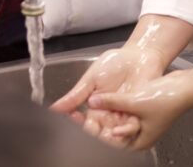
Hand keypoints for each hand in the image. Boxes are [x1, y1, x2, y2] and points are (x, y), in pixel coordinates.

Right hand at [51, 45, 165, 146]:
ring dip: (109, 136)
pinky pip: (131, 129)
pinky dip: (126, 130)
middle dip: (93, 133)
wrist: (138, 56)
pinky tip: (120, 126)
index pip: (83, 123)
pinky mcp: (137, 116)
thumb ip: (75, 95)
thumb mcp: (91, 78)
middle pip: (98, 134)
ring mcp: (122, 117)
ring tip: (105, 129)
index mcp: (94, 108)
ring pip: (114, 136)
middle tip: (90, 125)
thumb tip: (54, 108)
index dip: (77, 123)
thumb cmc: (115, 63)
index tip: (74, 116)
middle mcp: (107, 116)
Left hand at [87, 66, 192, 150]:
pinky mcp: (138, 109)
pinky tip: (98, 100)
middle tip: (77, 117)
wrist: (183, 86)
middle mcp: (137, 135)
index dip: (95, 136)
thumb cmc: (166, 100)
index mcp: (138, 142)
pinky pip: (120, 110)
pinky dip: (110, 106)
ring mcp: (137, 122)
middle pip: (110, 134)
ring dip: (101, 115)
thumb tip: (92, 101)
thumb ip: (112, 101)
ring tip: (84, 109)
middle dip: (95, 126)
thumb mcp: (135, 102)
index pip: (111, 145)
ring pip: (113, 121)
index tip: (81, 126)